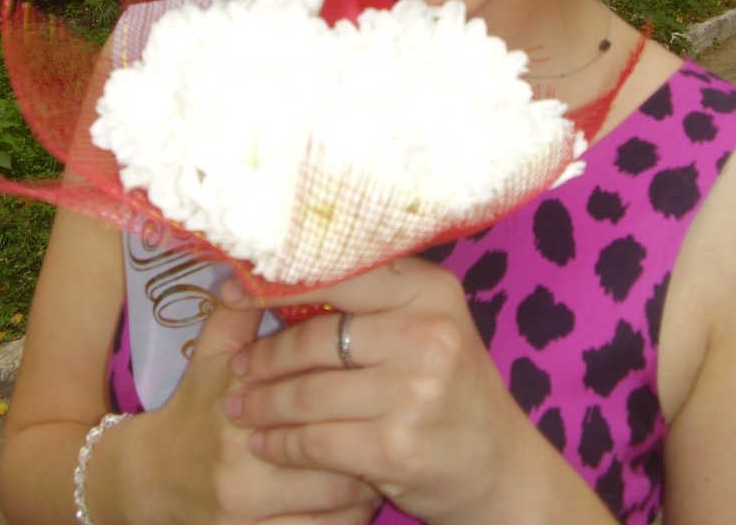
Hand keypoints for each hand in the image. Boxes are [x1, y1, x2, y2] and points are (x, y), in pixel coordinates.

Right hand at [133, 294, 379, 524]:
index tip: (388, 366)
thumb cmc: (195, 404)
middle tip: (401, 413)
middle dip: (374, 428)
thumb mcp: (212, 349)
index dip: (359, 376)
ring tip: (388, 452)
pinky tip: (362, 495)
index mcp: (237, 391)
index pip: (315, 383)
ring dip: (371, 476)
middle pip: (335, 441)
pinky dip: (351, 518)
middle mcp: (239, 449)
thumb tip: (272, 260)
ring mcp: (244, 501)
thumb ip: (246, 304)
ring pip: (338, 495)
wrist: (150, 479)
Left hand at [225, 260, 527, 524]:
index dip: (279, 282)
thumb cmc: (449, 383)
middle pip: (317, 337)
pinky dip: (282, 443)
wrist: (499, 467)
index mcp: (431, 291)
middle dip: (266, 355)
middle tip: (238, 367)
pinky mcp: (396, 447)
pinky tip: (265, 442)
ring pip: (309, 392)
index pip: (338, 274)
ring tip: (241, 405)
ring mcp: (414, 392)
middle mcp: (427, 334)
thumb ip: (370, 296)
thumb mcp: (426, 323)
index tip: (237, 288)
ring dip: (265, 402)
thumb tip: (281, 269)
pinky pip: (315, 440)